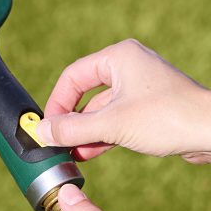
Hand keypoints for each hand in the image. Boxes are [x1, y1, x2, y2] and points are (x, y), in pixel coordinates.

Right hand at [37, 39, 210, 163]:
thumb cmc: (168, 117)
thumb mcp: (112, 124)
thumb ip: (73, 127)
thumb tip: (42, 131)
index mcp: (117, 57)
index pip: (73, 76)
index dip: (57, 102)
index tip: (48, 125)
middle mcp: (127, 67)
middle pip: (86, 93)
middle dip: (72, 120)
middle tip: (57, 140)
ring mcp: (139, 87)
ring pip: (101, 109)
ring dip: (86, 131)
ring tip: (70, 152)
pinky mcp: (147, 106)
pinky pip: (116, 118)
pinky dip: (102, 134)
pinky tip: (88, 152)